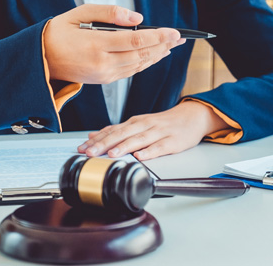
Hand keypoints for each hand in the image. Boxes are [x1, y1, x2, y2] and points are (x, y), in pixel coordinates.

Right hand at [43, 4, 185, 83]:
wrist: (40, 59)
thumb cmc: (58, 32)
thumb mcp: (80, 13)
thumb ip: (109, 13)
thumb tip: (137, 18)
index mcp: (96, 44)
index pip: (135, 40)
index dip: (158, 37)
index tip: (174, 32)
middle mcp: (102, 63)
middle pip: (141, 54)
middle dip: (164, 46)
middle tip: (180, 38)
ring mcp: (104, 74)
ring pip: (139, 65)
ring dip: (158, 55)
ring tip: (172, 45)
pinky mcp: (104, 80)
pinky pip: (131, 71)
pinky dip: (146, 63)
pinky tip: (155, 55)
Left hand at [77, 101, 229, 159]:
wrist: (192, 116)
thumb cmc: (164, 123)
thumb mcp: (139, 123)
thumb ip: (118, 130)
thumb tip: (93, 135)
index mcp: (135, 122)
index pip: (112, 130)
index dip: (96, 139)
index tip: (81, 148)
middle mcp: (144, 125)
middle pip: (121, 134)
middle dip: (104, 144)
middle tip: (89, 152)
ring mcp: (158, 133)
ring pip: (138, 139)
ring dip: (124, 147)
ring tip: (112, 154)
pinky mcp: (172, 141)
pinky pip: (159, 146)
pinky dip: (150, 151)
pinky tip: (141, 156)